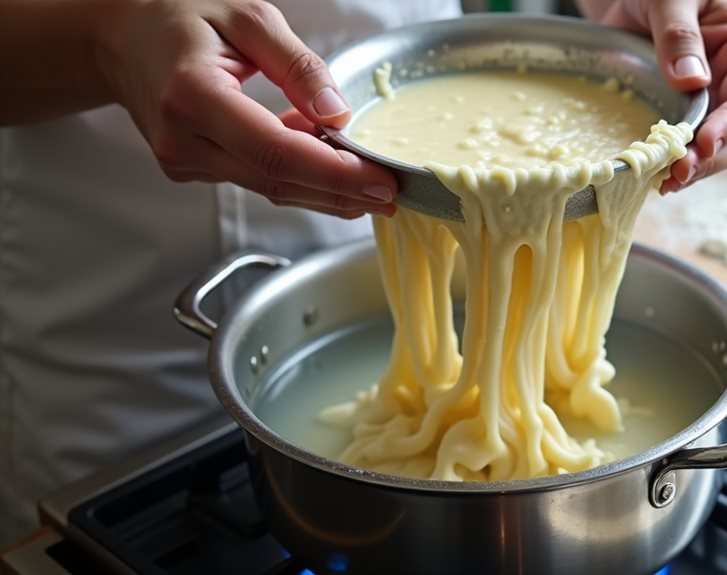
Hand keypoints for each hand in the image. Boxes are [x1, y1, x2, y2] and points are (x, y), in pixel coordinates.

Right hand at [99, 0, 395, 217]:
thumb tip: (338, 113)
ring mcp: (184, 161)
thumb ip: (298, 66)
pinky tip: (326, 160)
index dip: (333, 173)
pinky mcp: (193, 170)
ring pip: (270, 187)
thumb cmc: (183, 19)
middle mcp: (184, 139)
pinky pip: (257, 178)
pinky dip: (298, 174)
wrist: (124, 40)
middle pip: (276, 181)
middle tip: (391, 194)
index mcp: (193, 95)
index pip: (275, 151)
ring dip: (324, 188)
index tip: (379, 181)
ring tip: (371, 183)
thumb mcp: (250, 19)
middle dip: (341, 191)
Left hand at [583, 0, 726, 191]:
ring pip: (714, 151)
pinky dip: (673, 164)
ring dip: (692, 170)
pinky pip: (686, 147)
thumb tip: (692, 80)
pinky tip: (655, 176)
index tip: (702, 145)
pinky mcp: (684, 114)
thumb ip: (679, 34)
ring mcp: (711, 102)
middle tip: (676, 175)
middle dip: (709, 159)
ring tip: (664, 183)